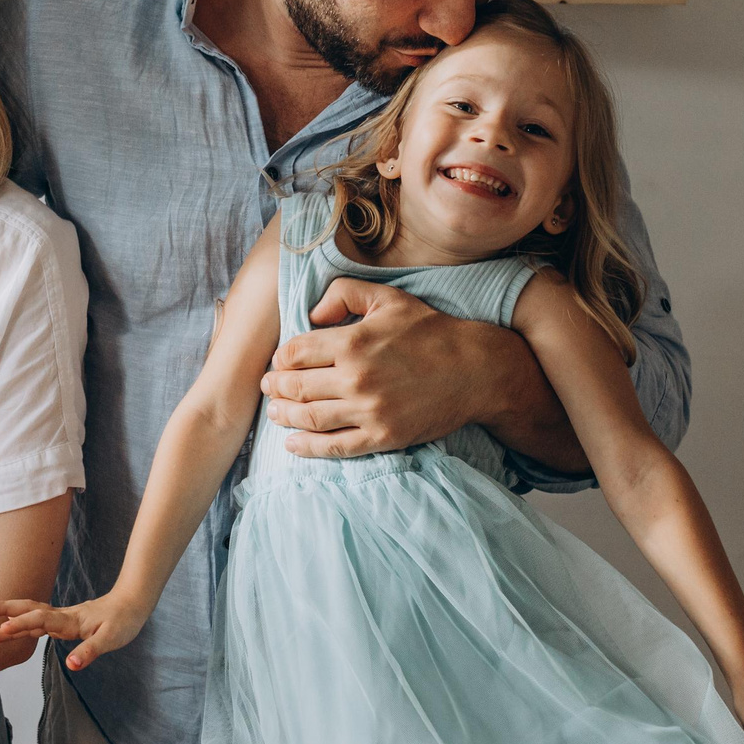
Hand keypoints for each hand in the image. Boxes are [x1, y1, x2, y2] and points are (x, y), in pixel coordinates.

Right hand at [0, 595, 149, 670]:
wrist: (132, 604)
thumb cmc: (122, 621)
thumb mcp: (111, 640)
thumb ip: (89, 651)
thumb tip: (71, 665)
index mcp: (70, 621)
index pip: (41, 620)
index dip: (21, 625)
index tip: (1, 630)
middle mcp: (62, 617)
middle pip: (29, 610)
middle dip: (5, 609)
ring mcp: (62, 618)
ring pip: (31, 613)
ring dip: (10, 614)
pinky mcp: (64, 622)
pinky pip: (39, 620)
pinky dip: (23, 620)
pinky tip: (13, 625)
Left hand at [263, 278, 507, 459]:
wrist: (475, 370)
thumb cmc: (431, 331)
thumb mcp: (388, 298)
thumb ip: (344, 294)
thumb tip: (311, 314)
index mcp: (353, 342)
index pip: (296, 353)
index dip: (281, 358)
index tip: (278, 361)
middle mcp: (356, 378)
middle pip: (296, 386)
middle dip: (276, 386)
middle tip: (268, 386)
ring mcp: (369, 411)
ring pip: (310, 418)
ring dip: (284, 416)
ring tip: (275, 412)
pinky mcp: (383, 436)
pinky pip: (336, 447)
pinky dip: (307, 448)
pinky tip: (292, 445)